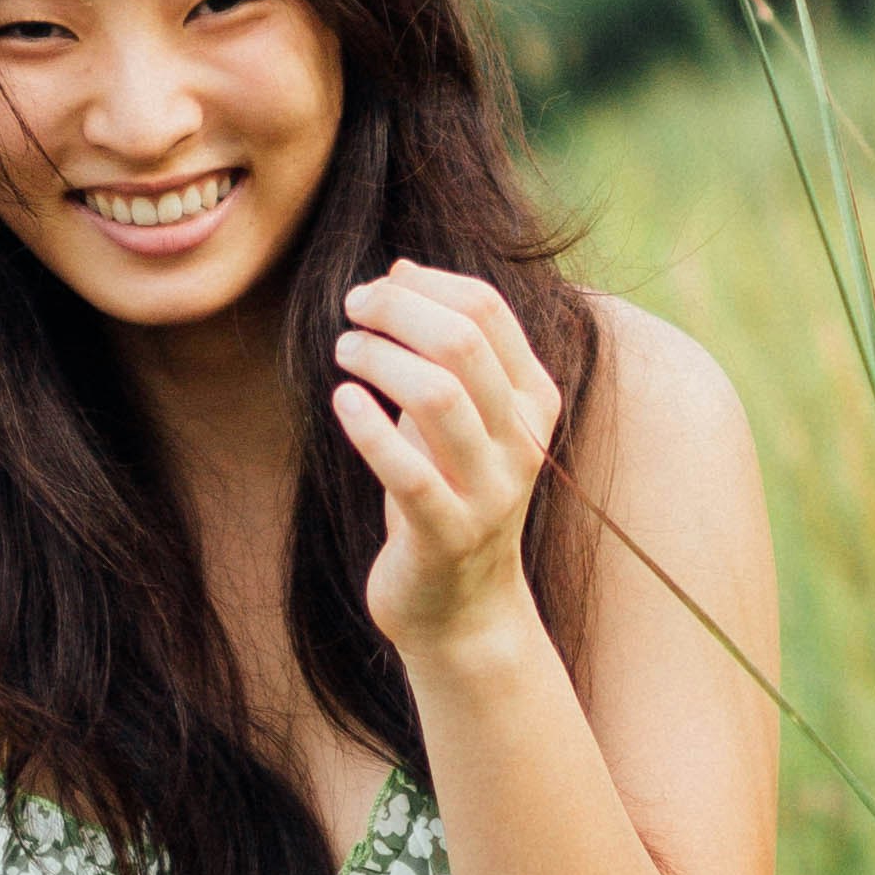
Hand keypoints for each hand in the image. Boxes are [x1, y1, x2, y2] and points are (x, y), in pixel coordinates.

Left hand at [332, 262, 562, 661]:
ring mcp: (489, 490)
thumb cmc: (450, 491)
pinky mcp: (447, 534)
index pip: (486, 309)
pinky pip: (408, 472)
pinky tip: (342, 400)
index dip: (424, 283)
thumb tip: (401, 268)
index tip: (377, 286)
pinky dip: (369, 428)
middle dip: (398, 310)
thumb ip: (444, 347)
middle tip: (353, 309)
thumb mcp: (459, 415)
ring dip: (379, 359)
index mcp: (532, 399)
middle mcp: (521, 440)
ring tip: (344, 350)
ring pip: (438, 396)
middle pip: (462, 341)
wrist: (463, 606)